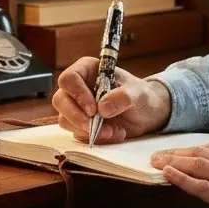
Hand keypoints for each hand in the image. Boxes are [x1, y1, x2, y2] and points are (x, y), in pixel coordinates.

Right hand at [52, 62, 171, 142]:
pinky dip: (94, 138)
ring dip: (88, 130)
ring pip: (65, 119)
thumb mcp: (139, 93)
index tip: (93, 110)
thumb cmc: (142, 96)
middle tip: (97, 126)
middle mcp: (78, 87)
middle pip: (60, 101)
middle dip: (78, 118)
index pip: (69, 78)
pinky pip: (77, 133)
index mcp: (88, 70)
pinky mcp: (81, 123)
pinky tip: (114, 133)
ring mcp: (77, 106)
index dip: (77, 95)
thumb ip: (124, 96)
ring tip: (113, 131)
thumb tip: (102, 108)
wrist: (148, 113)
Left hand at [150, 144, 208, 207]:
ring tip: (155, 163)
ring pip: (196, 165)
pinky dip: (181, 178)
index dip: (189, 149)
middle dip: (175, 153)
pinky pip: (200, 186)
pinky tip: (167, 175)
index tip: (174, 152)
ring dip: (172, 162)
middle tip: (156, 155)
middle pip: (200, 153)